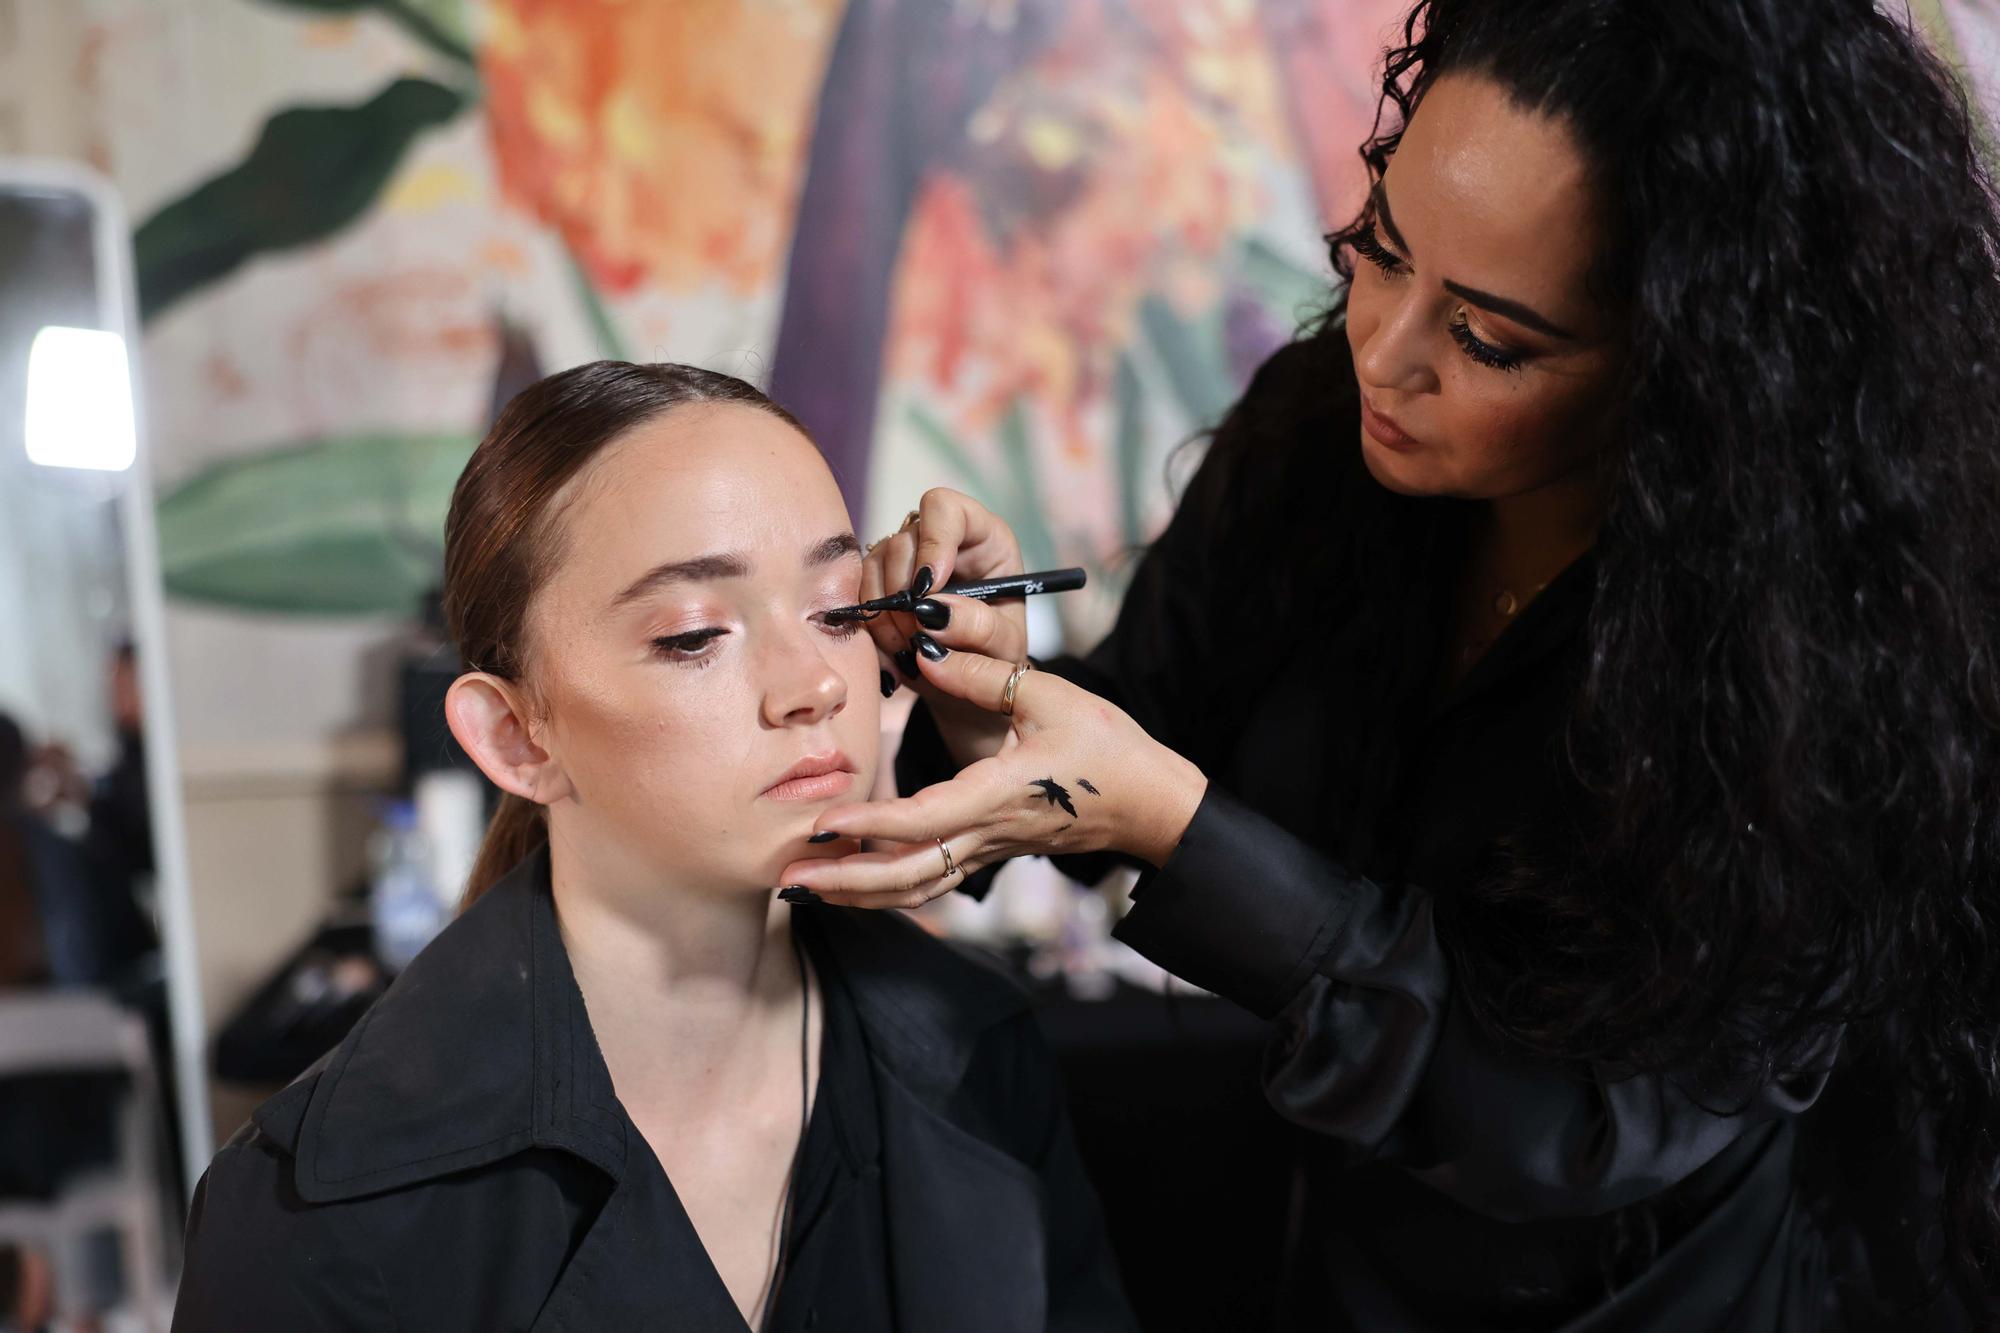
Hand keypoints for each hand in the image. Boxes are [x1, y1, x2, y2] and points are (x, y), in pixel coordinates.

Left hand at [778, 645, 1207, 908]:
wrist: (1149, 801)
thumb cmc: (1108, 747)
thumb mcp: (1052, 696)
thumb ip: (986, 676)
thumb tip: (927, 647)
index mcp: (999, 797)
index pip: (922, 822)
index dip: (868, 828)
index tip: (822, 823)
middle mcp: (988, 834)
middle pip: (907, 875)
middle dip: (845, 881)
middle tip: (790, 875)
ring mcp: (989, 850)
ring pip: (916, 887)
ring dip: (859, 893)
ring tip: (805, 886)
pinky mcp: (991, 851)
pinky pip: (931, 879)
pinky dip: (887, 887)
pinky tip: (853, 883)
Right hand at [863, 488, 1028, 764]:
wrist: (971, 682)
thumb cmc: (997, 658)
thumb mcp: (1005, 648)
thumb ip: (981, 628)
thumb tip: (935, 613)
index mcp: (983, 539)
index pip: (947, 510)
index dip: (932, 542)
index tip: (928, 588)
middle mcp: (941, 539)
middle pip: (903, 540)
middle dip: (904, 597)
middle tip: (919, 639)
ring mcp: (905, 558)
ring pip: (874, 565)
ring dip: (885, 616)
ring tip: (910, 651)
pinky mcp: (879, 582)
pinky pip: (857, 594)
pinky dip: (871, 629)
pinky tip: (895, 654)